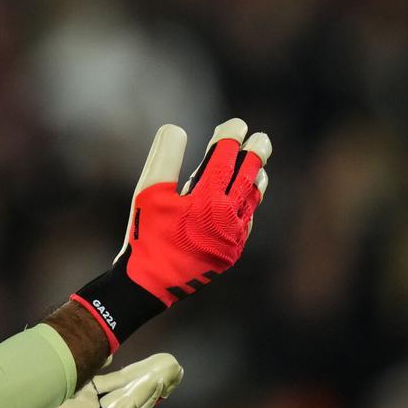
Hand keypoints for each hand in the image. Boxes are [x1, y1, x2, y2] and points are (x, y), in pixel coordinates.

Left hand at [1, 353, 183, 407]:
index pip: (127, 384)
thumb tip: (108, 350)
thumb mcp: (64, 362)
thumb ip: (88, 357)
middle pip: (132, 400)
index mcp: (91, 394)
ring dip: (139, 397)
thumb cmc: (23, 379)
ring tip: (154, 381)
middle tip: (172, 370)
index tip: (170, 363)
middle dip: (153, 386)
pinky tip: (124, 402)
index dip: (149, 375)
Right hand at [72, 119, 270, 349]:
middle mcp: (226, 218)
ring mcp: (232, 239)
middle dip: (256, 154)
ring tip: (259, 167)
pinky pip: (247, 224)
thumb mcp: (148, 191)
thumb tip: (176, 128)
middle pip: (248, 177)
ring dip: (256, 180)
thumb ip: (164, 157)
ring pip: (252, 201)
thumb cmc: (145, 234)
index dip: (231, 137)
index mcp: (206, 200)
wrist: (149, 283)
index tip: (236, 124)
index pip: (225, 159)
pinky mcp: (230, 254)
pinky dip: (249, 206)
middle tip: (261, 139)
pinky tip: (246, 200)